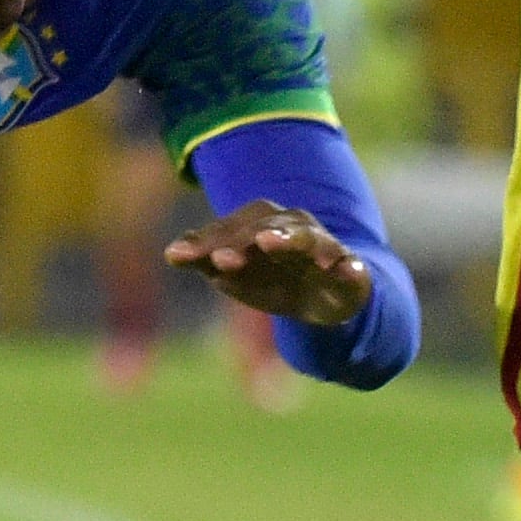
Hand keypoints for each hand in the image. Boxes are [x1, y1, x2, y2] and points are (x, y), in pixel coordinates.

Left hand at [166, 202, 372, 328]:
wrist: (325, 297)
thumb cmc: (272, 278)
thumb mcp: (234, 274)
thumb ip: (204, 260)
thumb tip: (170, 253)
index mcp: (260, 223)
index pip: (228, 229)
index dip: (203, 243)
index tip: (176, 258)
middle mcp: (292, 226)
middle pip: (264, 228)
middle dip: (241, 242)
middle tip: (220, 259)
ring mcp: (322, 246)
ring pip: (307, 237)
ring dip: (289, 239)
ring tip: (270, 244)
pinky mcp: (349, 268)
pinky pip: (351, 266)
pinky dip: (349, 267)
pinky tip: (346, 270)